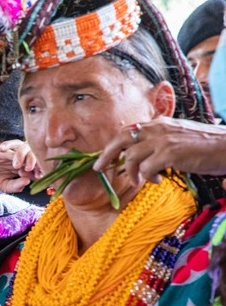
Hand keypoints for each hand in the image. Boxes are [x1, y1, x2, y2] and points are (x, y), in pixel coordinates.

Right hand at [0, 140, 43, 193]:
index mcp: (15, 169)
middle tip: (34, 171)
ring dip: (23, 157)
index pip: (29, 165)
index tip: (40, 176)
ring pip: (18, 149)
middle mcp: (10, 160)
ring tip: (24, 168)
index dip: (36, 169)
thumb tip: (28, 180)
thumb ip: (15, 185)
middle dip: (32, 162)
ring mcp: (1, 155)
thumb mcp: (3, 189)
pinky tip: (14, 163)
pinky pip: (4, 150)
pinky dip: (10, 154)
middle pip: (26, 155)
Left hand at [94, 118, 225, 184]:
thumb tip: (140, 154)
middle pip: (121, 139)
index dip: (112, 145)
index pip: (127, 131)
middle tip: (99, 169)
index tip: (103, 157)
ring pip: (130, 157)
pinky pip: (145, 169)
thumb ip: (159, 140)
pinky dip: (147, 178)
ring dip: (131, 173)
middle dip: (106, 155)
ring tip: (138, 181)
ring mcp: (163, 140)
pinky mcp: (170, 154)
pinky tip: (156, 181)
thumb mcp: (178, 136)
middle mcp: (158, 128)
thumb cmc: (206, 145)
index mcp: (159, 123)